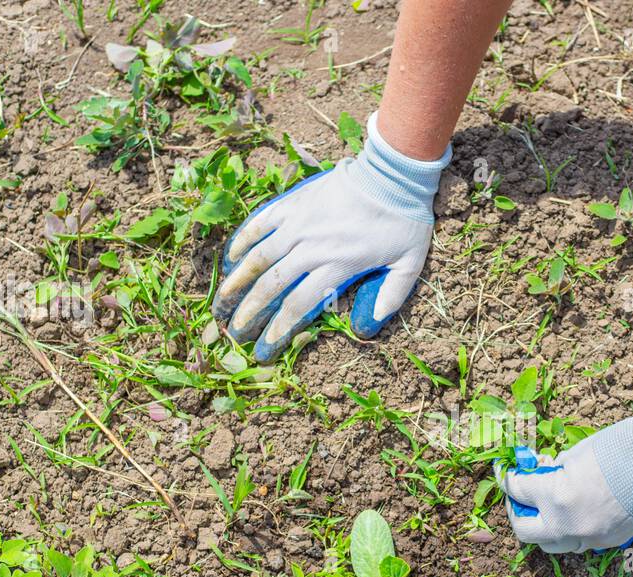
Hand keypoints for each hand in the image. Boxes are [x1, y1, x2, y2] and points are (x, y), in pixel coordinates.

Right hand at [212, 111, 451, 362]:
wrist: (392, 173)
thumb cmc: (403, 219)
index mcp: (338, 266)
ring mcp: (299, 223)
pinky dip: (244, 239)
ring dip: (238, 280)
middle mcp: (312, 248)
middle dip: (251, 311)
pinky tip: (231, 256)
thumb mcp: (409, 263)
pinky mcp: (294, 203)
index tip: (264, 346)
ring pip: (260, 256)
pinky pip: (262, 222)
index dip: (279, 329)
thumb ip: (392, 295)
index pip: (299, 305)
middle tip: (235, 331)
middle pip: (272, 286)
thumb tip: (371, 326)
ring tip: (223, 299)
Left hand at [494, 399, 632, 553]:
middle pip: (524, 529)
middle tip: (519, 496)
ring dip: (542, 526)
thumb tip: (543, 476)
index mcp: (554, 497)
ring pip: (550, 543)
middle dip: (516, 511)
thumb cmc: (621, 449)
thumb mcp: (577, 453)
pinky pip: (577, 542)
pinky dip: (568, 529)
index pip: (517, 489)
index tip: (507, 472)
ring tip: (544, 508)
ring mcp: (587, 538)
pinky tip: (574, 511)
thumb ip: (555, 470)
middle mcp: (565, 524)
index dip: (509, 478)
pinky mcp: (607, 542)